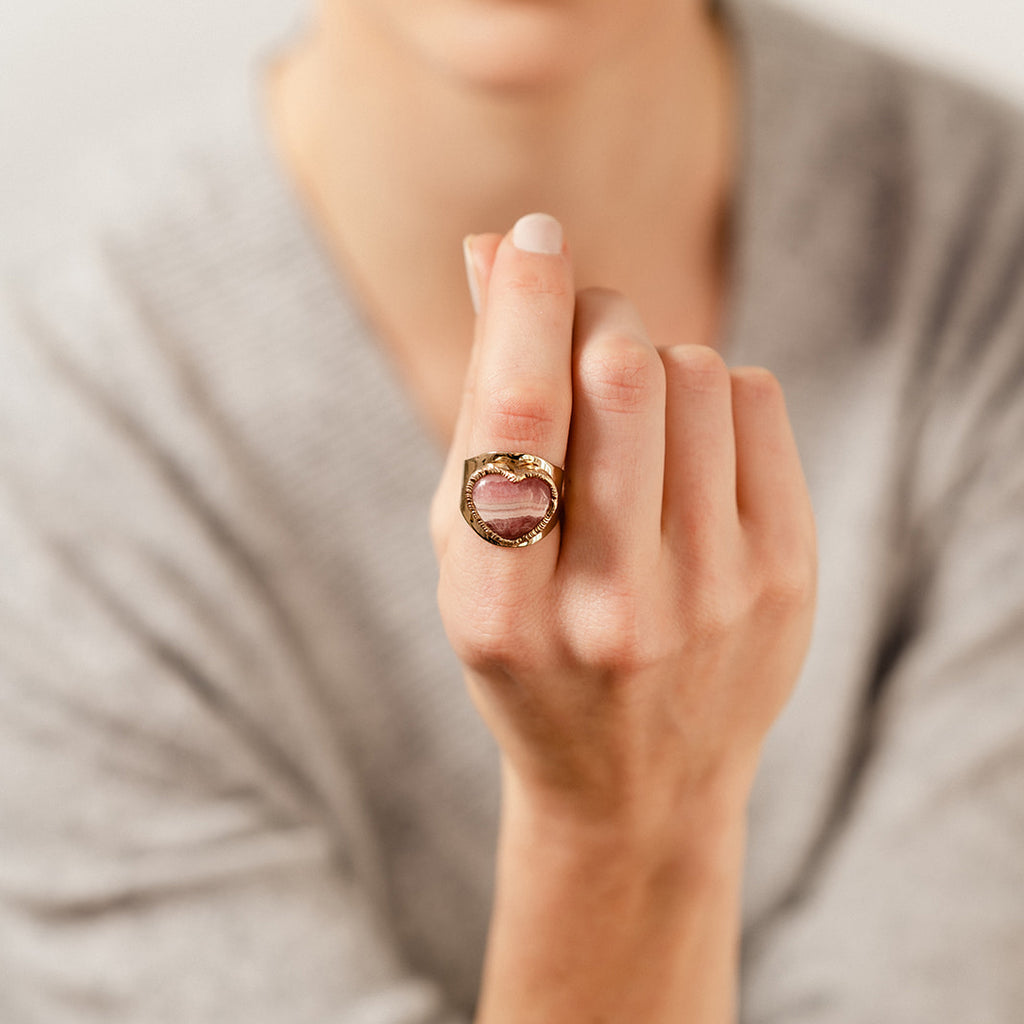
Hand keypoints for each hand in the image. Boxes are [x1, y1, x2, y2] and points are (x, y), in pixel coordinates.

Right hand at [432, 212, 815, 1021]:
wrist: (632, 781)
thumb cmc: (530, 647)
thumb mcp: (469, 553)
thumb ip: (478, 407)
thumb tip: (490, 252)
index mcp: (501, 610)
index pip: (516, 420)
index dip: (521, 304)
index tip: (528, 237)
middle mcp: (612, 607)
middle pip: (619, 374)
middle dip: (594, 313)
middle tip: (581, 326)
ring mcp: (712, 596)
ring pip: (695, 372)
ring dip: (652, 358)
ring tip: (633, 417)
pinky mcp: (786, 580)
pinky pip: (755, 400)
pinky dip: (714, 391)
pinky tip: (688, 450)